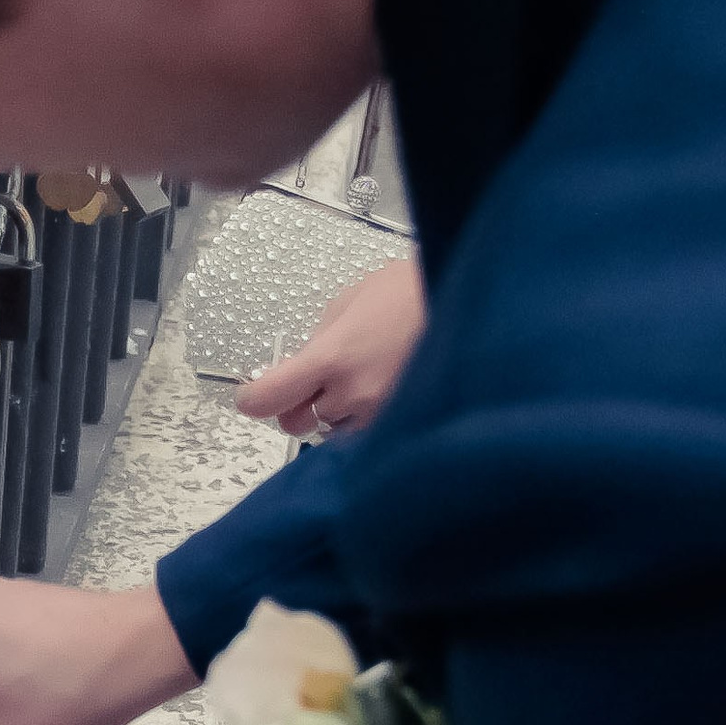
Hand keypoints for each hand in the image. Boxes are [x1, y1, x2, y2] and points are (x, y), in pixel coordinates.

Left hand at [234, 257, 425, 436]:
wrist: (472, 304)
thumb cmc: (414, 291)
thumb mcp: (351, 302)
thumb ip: (319, 340)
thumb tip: (302, 363)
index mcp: (332, 357)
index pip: (270, 398)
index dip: (255, 399)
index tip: (253, 395)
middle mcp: (353, 394)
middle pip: (299, 421)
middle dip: (303, 404)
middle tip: (320, 380)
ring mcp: (381, 416)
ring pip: (335, 429)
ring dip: (340, 411)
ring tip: (368, 375)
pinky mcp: (404, 425)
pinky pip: (369, 433)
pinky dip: (368, 418)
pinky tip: (386, 388)